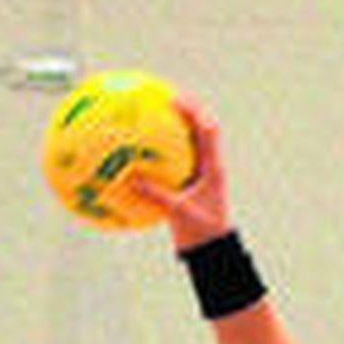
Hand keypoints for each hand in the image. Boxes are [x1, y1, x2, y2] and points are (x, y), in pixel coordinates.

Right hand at [128, 94, 231, 250]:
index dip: (194, 112)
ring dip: (170, 126)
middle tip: (160, 93)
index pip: (208, 131)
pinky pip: (170, 161)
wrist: (211, 250)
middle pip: (198, 128)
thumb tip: (130, 177)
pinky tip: (132, 148)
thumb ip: (157, 195)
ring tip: (146, 110)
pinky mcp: (186, 182)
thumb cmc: (202, 233)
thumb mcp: (180, 213)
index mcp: (213, 169)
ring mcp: (197, 173)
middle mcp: (207, 166)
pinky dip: (155, 152)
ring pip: (185, 142)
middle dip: (183, 109)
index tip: (174, 99)